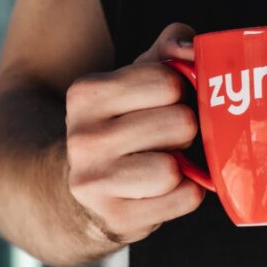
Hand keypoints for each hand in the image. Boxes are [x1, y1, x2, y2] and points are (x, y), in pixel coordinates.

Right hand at [65, 23, 204, 243]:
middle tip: (166, 136)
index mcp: (87, 94)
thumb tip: (188, 49)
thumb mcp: (134, 79)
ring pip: (174, 167)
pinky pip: (184, 198)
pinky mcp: (116, 218)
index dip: (178, 91)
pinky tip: (162, 188)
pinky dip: (185, 193)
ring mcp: (95, 181)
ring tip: (163, 160)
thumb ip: (167, 49)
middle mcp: (83, 136)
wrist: (79, 189)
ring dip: (182, 164)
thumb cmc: (120, 124)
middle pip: (179, 123)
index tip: (164, 103)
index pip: (166, 81)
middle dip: (184, 129)